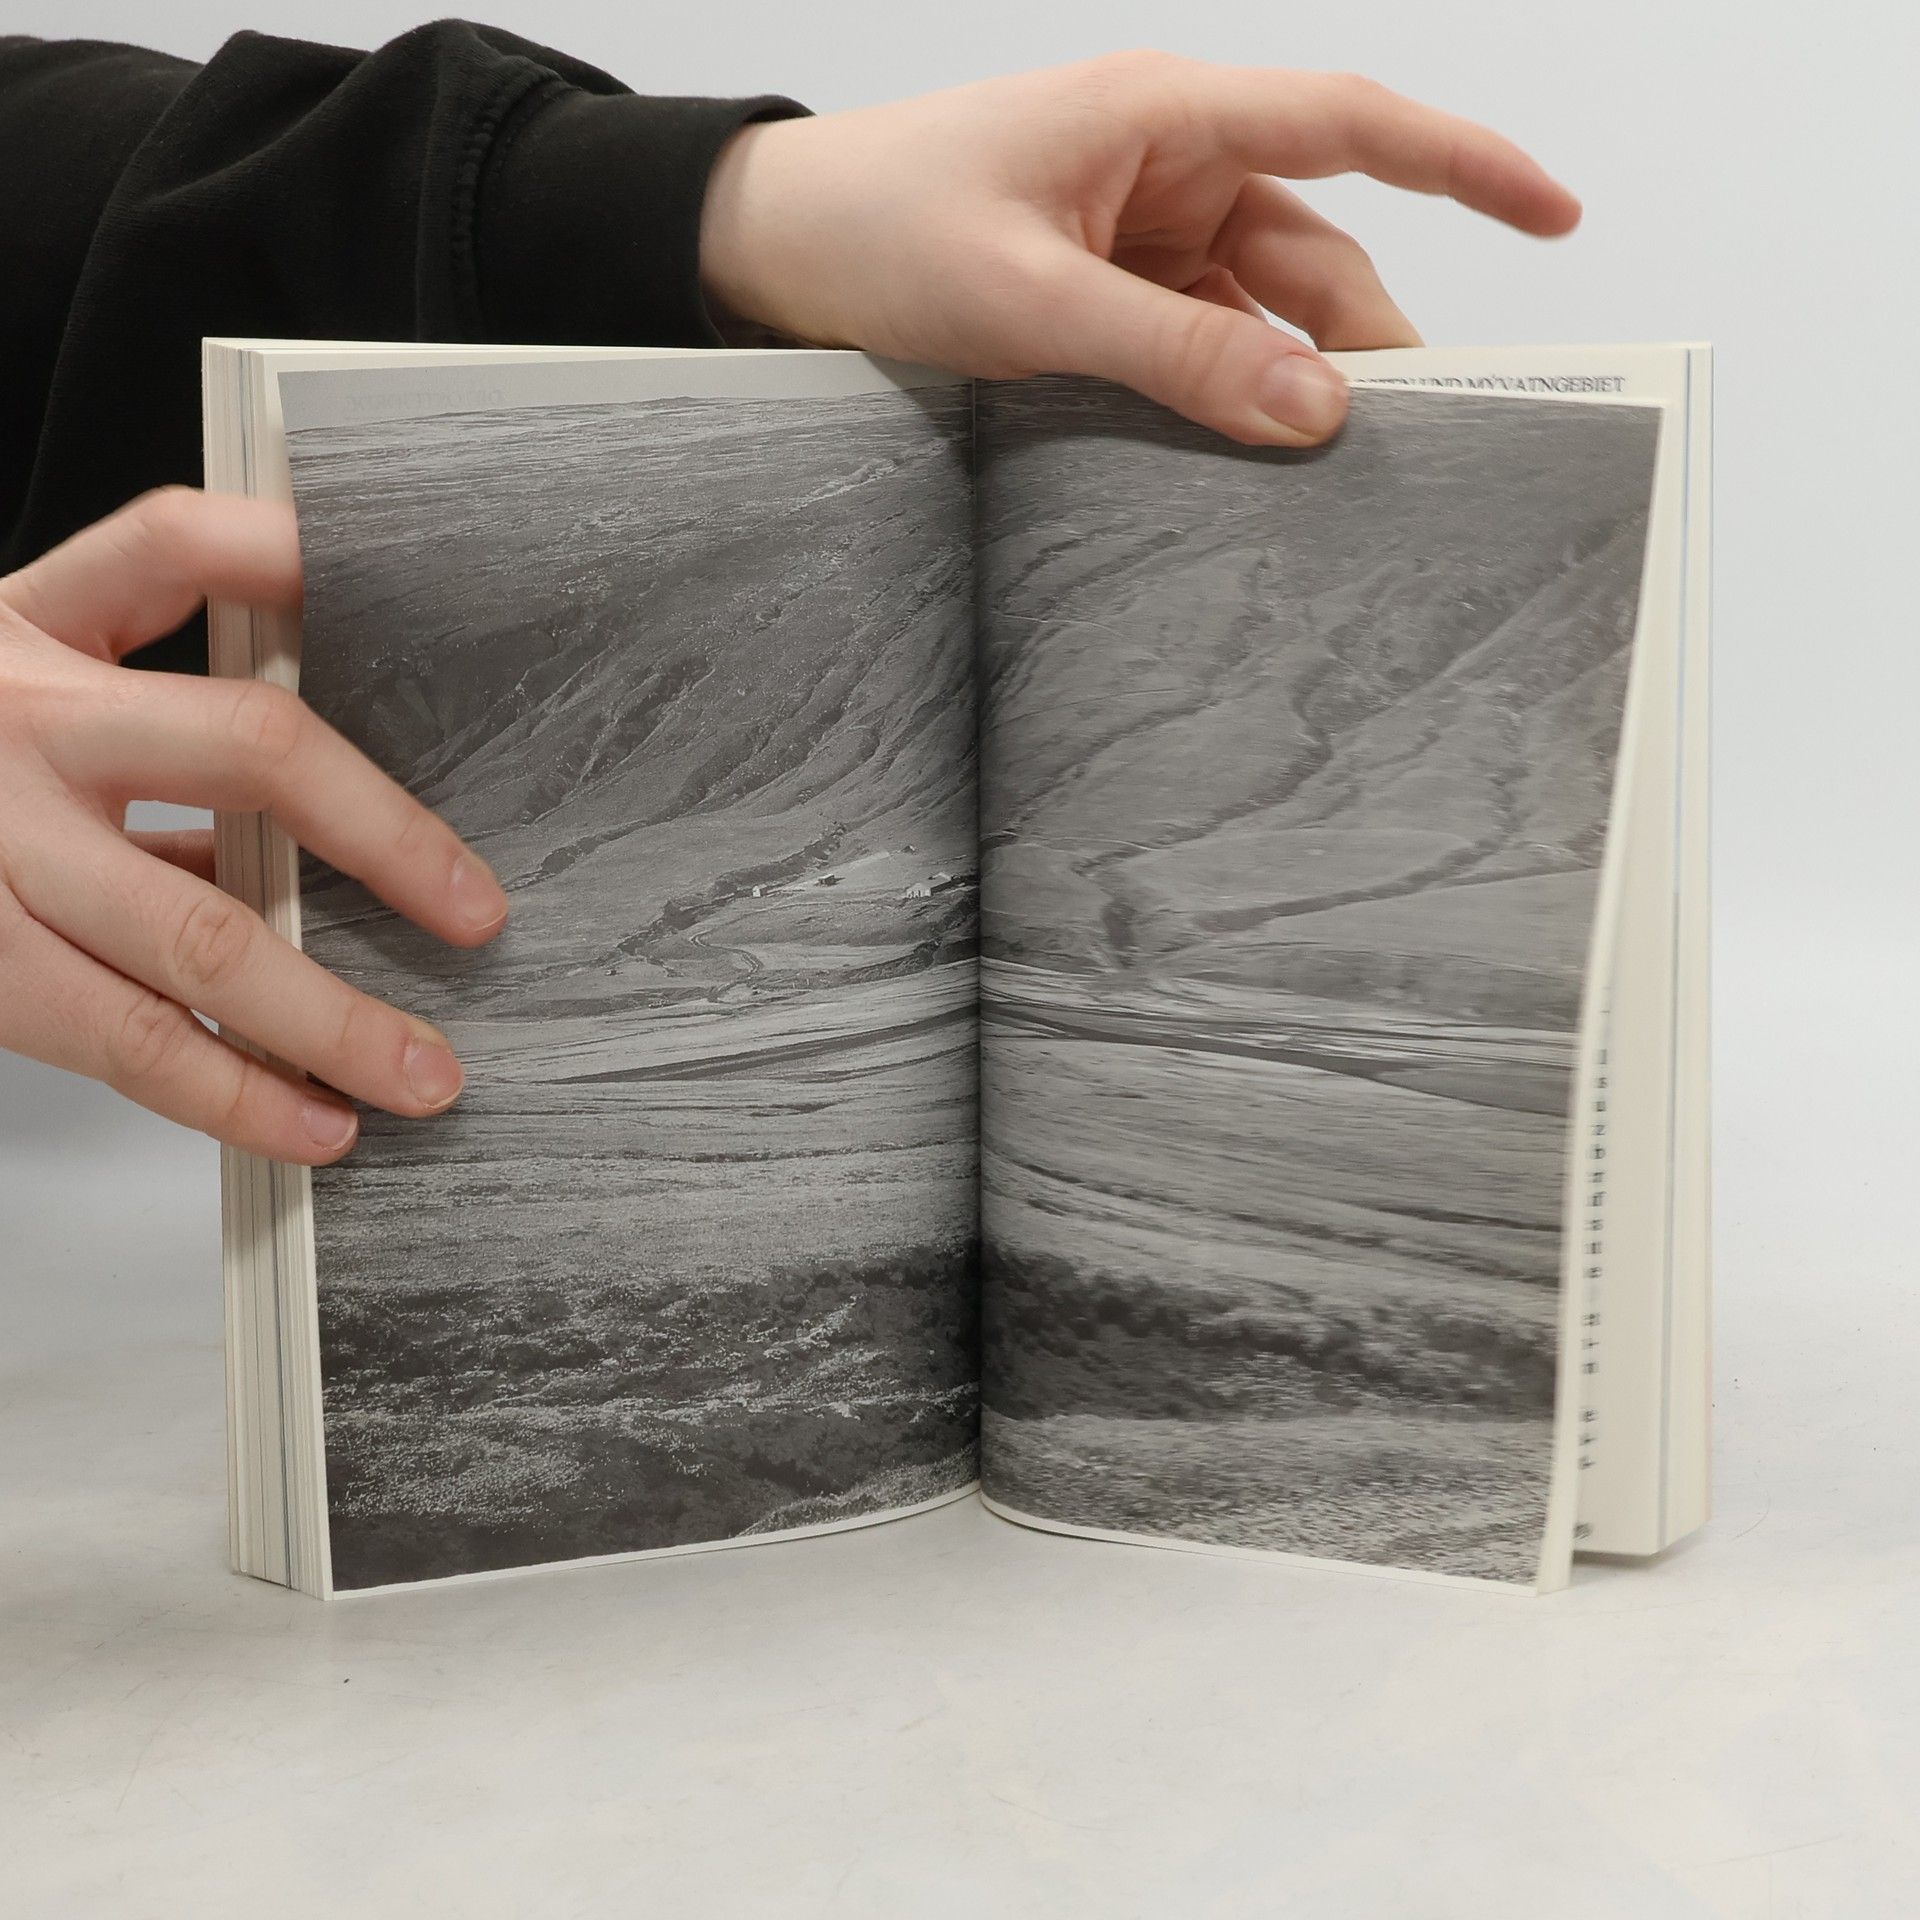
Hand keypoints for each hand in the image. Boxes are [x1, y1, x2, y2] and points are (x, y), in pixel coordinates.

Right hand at [0, 489, 509, 1163]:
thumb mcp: (21, 673)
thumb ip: (154, 680)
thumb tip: (327, 736)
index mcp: (33, 634)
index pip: (176, 548)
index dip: (291, 558)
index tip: (402, 606)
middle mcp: (19, 723)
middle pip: (245, 747)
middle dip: (385, 838)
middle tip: (476, 915)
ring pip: (191, 928)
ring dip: (324, 1017)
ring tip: (420, 1073)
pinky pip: (120, 1037)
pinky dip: (229, 1090)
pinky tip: (309, 1124)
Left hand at [701, 52, 1579, 445]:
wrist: (770, 246)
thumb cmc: (878, 225)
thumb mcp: (1032, 299)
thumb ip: (1176, 356)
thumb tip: (1315, 412)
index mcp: (1164, 116)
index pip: (1350, 125)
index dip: (1465, 165)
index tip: (1556, 212)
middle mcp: (1170, 163)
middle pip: (1314, 251)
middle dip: (1365, 339)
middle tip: (1418, 442)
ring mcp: (1141, 229)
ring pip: (1261, 308)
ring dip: (1290, 381)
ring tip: (1331, 475)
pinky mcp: (1109, 285)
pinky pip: (1199, 340)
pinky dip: (1225, 392)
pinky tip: (1242, 458)